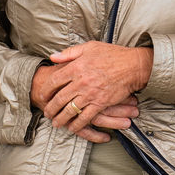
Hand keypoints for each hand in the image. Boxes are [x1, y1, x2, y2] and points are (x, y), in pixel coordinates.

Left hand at [31, 42, 152, 140]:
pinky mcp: (100, 103)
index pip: (54, 80)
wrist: (132, 66)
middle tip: (46, 112)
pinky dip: (76, 124)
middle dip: (50, 108)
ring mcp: (90, 94)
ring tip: (56, 123)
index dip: (46, 89)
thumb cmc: (111, 54)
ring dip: (60, 119)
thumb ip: (69, 53)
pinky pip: (85, 117)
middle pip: (59, 98)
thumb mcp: (89, 47)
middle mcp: (80, 81)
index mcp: (76, 67)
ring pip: (69, 110)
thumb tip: (53, 57)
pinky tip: (72, 127)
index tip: (42, 94)